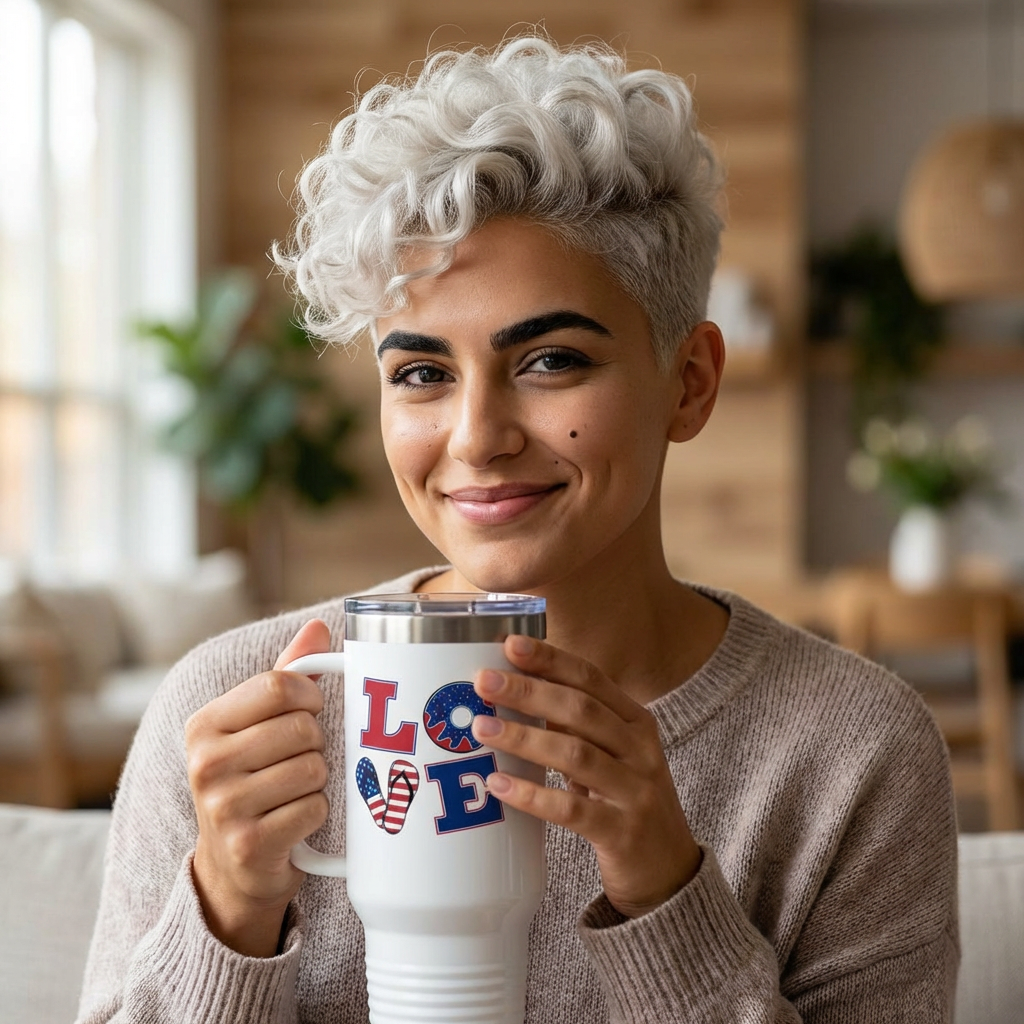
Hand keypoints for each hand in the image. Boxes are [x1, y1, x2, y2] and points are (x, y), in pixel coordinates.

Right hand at [186, 619, 331, 955]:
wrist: (234, 866)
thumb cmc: (255, 780)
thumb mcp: (259, 724)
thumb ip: (288, 673)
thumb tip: (319, 627)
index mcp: (205, 724)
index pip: (280, 685)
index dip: (310, 696)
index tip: (310, 710)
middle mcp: (205, 763)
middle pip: (303, 728)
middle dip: (316, 743)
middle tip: (299, 760)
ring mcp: (222, 807)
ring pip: (313, 769)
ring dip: (318, 780)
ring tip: (294, 790)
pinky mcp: (248, 844)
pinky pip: (314, 808)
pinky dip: (316, 813)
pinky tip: (293, 821)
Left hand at [471, 635, 701, 917]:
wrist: (670, 870)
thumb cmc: (626, 802)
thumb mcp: (612, 754)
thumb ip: (575, 725)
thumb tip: (513, 690)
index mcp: (636, 721)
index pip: (591, 678)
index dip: (551, 659)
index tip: (511, 644)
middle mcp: (640, 749)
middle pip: (581, 710)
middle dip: (530, 691)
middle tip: (484, 681)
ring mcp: (635, 791)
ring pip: (576, 755)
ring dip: (525, 738)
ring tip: (483, 728)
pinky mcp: (623, 833)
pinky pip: (573, 810)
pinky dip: (533, 795)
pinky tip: (500, 784)